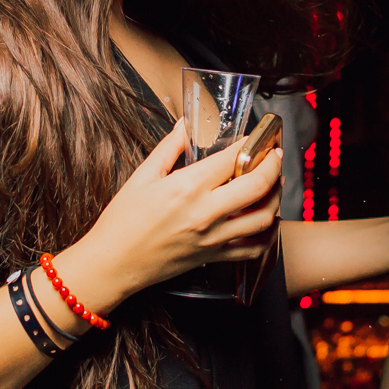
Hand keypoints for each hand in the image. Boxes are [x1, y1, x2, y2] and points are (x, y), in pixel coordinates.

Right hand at [54, 120, 282, 311]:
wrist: (113, 263)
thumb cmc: (122, 221)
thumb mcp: (142, 176)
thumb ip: (169, 148)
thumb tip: (184, 125)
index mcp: (187, 187)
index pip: (232, 158)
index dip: (250, 144)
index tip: (255, 137)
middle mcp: (205, 212)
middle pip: (258, 185)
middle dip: (273, 166)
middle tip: (274, 156)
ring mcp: (213, 238)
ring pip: (263, 217)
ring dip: (276, 198)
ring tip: (274, 184)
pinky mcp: (214, 258)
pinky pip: (254, 248)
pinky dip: (267, 234)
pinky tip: (266, 220)